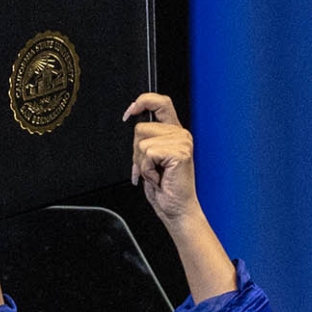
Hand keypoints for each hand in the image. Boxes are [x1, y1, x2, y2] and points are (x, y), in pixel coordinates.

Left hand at [123, 93, 199, 224]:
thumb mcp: (149, 160)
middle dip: (136, 151)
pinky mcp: (179, 152)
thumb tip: (131, 122)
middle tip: (149, 168)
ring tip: (156, 173)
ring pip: (142, 142)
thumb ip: (144, 141)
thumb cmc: (165, 189)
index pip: (161, 102)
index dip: (143, 101)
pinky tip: (159, 177)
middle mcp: (180, 134)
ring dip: (142, 163)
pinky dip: (146, 170)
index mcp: (174, 133)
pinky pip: (148, 154)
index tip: (129, 111)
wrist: (176, 209)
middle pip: (140, 128)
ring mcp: (182, 142)